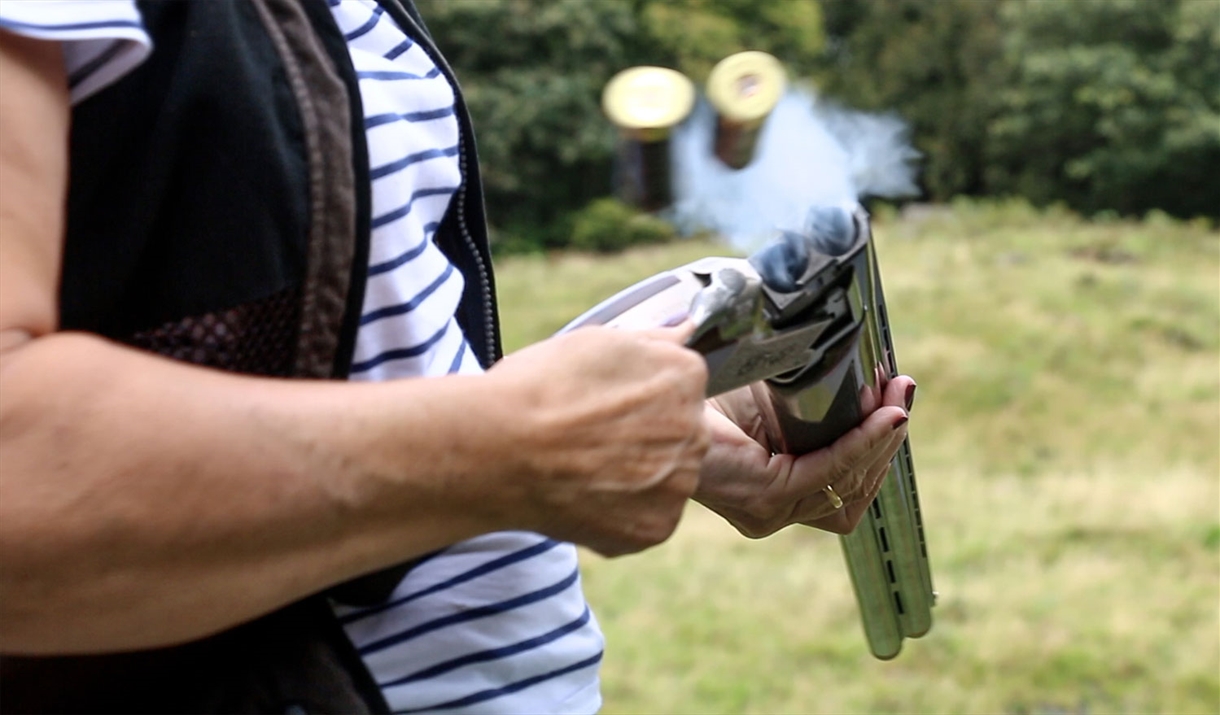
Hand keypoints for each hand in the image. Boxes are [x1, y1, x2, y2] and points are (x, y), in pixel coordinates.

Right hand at [486, 324, 709, 556]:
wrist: (499, 450)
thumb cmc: (539, 388)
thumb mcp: (597, 342)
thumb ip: (652, 341)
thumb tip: (686, 332)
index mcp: (685, 378)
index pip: (679, 388)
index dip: (637, 397)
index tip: (602, 403)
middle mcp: (695, 432)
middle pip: (677, 436)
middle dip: (642, 438)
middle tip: (589, 439)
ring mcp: (677, 485)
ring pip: (664, 481)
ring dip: (634, 479)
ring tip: (582, 470)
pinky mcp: (655, 529)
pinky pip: (645, 520)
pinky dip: (618, 515)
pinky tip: (583, 497)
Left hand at [694, 375, 914, 536]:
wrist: (649, 391)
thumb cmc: (692, 390)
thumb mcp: (761, 390)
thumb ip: (800, 386)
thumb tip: (847, 353)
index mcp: (769, 492)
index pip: (841, 486)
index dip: (874, 448)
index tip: (896, 401)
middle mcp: (770, 510)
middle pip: (853, 489)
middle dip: (884, 441)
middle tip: (902, 394)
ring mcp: (769, 508)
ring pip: (848, 483)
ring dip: (879, 439)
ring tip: (897, 398)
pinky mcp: (765, 495)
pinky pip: (828, 471)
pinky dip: (861, 443)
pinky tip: (881, 416)